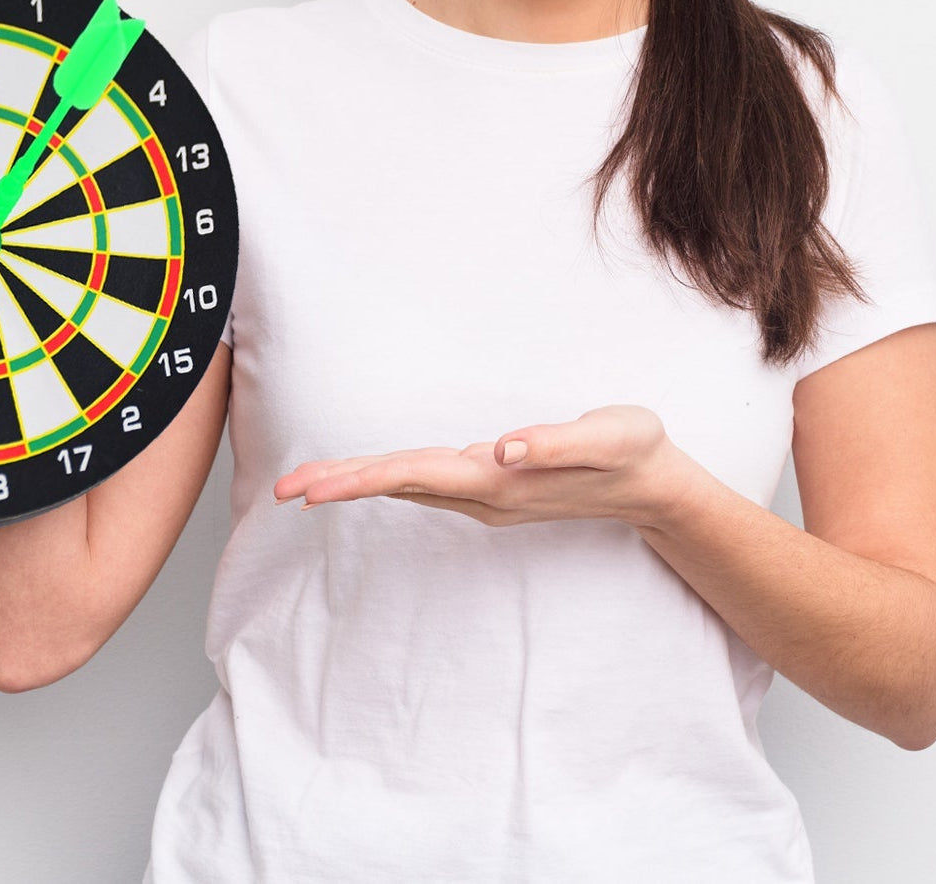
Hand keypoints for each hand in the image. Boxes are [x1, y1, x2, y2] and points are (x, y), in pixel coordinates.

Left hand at [273, 405, 697, 530]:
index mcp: (502, 481)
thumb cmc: (633, 451)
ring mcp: (487, 497)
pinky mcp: (492, 489)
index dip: (362, 480)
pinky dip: (387, 480)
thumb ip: (557, 443)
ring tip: (303, 486)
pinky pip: (426, 485)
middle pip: (400, 486)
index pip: (416, 476)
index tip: (313, 490)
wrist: (655, 487)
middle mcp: (485, 494)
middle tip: (281, 489)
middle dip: (340, 485)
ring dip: (356, 485)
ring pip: (408, 488)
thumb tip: (504, 449)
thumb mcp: (608, 438)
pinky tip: (365, 478)